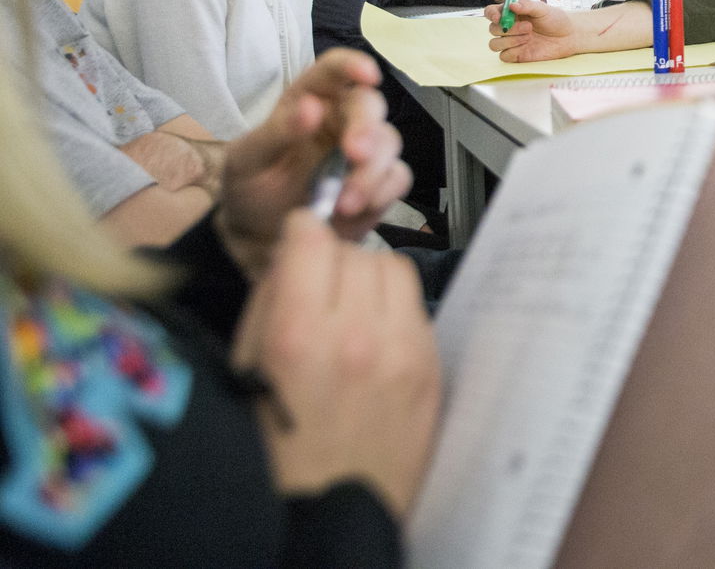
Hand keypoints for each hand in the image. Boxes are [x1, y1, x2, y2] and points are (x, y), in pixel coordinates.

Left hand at [216, 49, 410, 278]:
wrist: (258, 238)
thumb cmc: (251, 188)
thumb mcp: (247, 160)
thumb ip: (276, 133)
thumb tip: (311, 107)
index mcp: (308, 101)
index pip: (333, 70)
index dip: (353, 65)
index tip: (367, 75)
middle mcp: (342, 119)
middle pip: (370, 106)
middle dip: (366, 127)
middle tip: (355, 154)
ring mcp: (365, 151)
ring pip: (389, 142)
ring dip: (372, 170)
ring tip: (343, 203)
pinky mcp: (379, 183)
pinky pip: (397, 178)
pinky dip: (382, 193)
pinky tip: (352, 211)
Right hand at [232, 211, 440, 519]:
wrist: (329, 519)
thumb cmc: (275, 457)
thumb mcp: (245, 373)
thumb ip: (268, 304)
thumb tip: (290, 254)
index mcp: (298, 337)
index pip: (311, 238)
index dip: (300, 233)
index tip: (298, 242)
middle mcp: (356, 337)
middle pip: (354, 251)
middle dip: (332, 261)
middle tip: (317, 288)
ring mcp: (402, 352)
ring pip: (393, 269)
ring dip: (368, 279)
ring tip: (348, 311)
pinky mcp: (431, 368)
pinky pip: (415, 307)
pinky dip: (394, 311)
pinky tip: (373, 339)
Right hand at [486, 0, 579, 61]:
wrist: (568, 36)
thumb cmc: (555, 20)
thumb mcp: (543, 9)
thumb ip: (527, 5)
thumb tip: (511, 5)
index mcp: (511, 13)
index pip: (491, 12)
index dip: (491, 14)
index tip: (499, 17)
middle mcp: (509, 27)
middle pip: (492, 29)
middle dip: (508, 28)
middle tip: (528, 26)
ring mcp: (511, 42)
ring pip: (494, 44)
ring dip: (509, 40)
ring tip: (529, 36)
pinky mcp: (516, 55)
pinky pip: (504, 56)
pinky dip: (513, 51)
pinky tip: (527, 46)